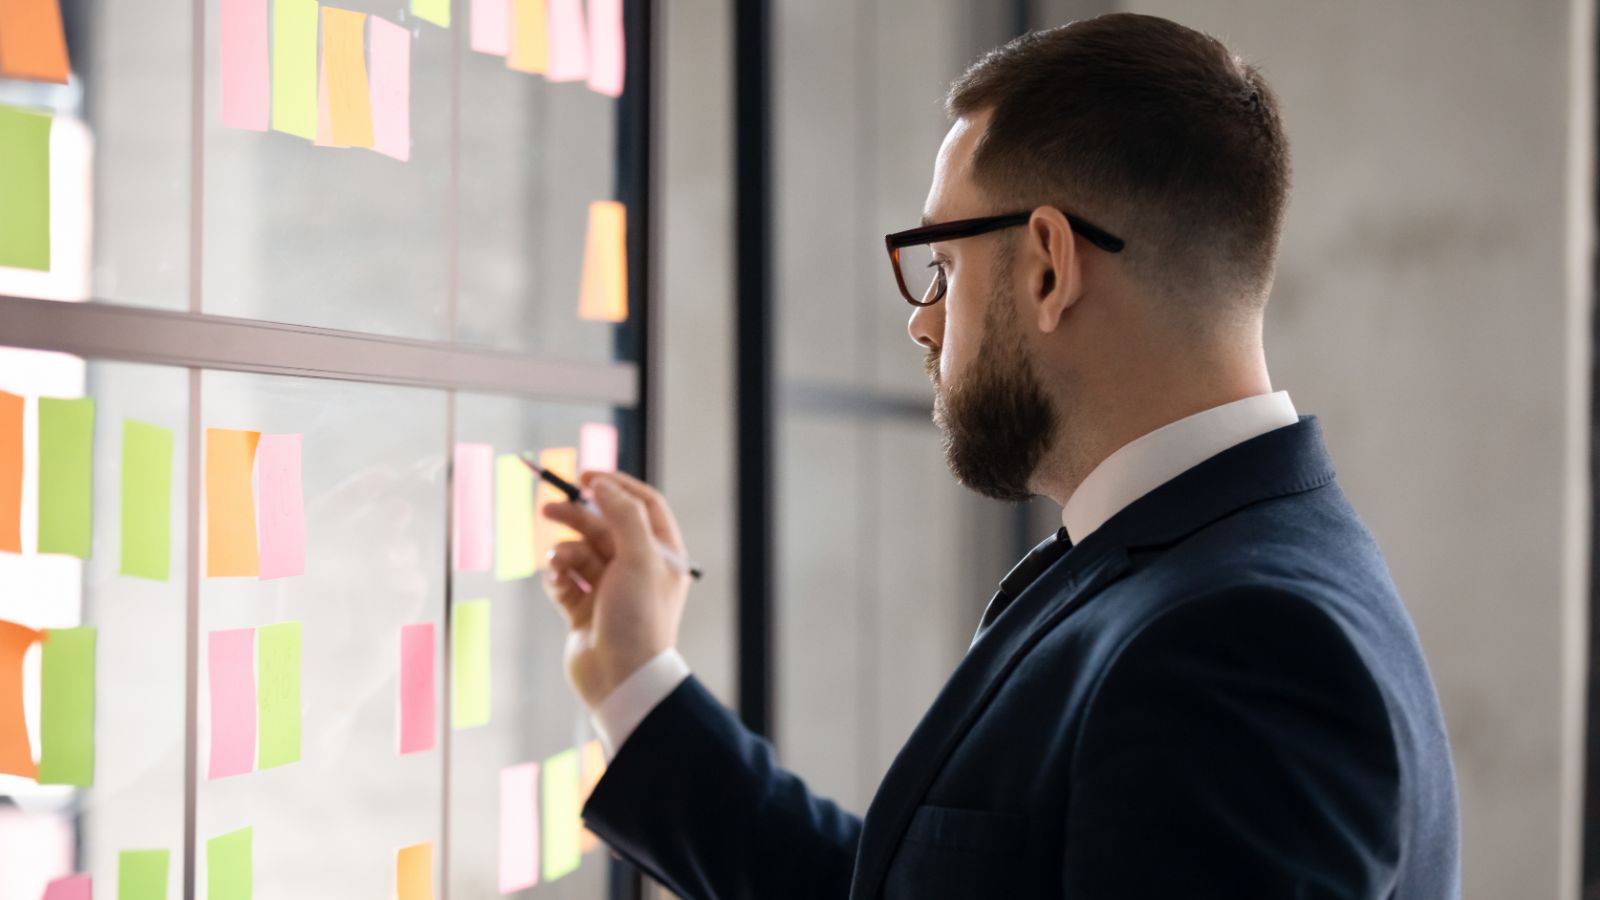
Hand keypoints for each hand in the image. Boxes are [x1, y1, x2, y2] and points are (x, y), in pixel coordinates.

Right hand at [539, 471, 691, 709]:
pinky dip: (557, 575)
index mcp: (662, 554)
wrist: (621, 680)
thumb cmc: (639, 619)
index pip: (642, 504)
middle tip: (549, 507)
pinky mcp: (583, 608)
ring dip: (564, 551)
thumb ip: (623, 514)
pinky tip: (556, 582)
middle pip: (604, 525)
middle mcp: (638, 568)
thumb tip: (602, 484)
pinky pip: (565, 578)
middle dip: (577, 515)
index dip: (616, 485)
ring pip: (580, 551)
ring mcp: (609, 589)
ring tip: (557, 563)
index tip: (586, 475)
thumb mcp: (639, 557)